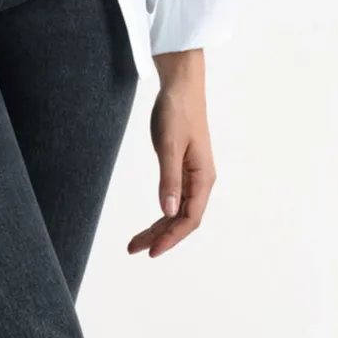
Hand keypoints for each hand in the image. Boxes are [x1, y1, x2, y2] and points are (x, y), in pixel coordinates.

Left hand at [128, 49, 216, 258]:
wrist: (181, 85)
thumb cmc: (177, 111)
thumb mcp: (169, 146)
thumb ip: (169, 180)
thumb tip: (168, 212)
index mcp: (203, 178)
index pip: (189, 219)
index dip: (171, 238)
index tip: (151, 251)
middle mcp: (201, 181)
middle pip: (182, 220)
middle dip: (159, 237)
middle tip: (135, 249)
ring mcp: (193, 177)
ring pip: (177, 213)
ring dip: (158, 229)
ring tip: (135, 243)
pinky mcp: (183, 171)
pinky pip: (174, 201)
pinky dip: (161, 215)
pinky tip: (149, 224)